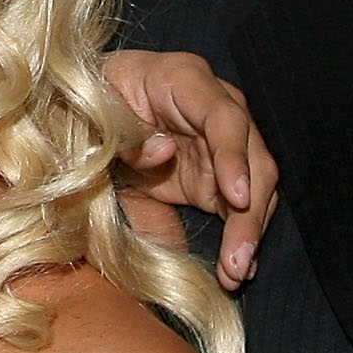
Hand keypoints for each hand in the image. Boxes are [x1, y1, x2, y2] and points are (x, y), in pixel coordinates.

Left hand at [103, 49, 278, 286]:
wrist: (94, 108)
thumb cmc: (95, 99)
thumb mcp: (97, 111)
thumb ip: (127, 132)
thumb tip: (165, 150)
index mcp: (186, 79)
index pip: (224, 117)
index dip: (234, 156)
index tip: (238, 198)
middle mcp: (217, 106)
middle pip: (254, 156)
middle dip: (250, 210)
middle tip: (238, 259)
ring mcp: (223, 141)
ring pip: (257, 184)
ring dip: (250, 231)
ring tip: (236, 273)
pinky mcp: (219, 173)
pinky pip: (242, 205)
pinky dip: (241, 235)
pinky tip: (236, 267)